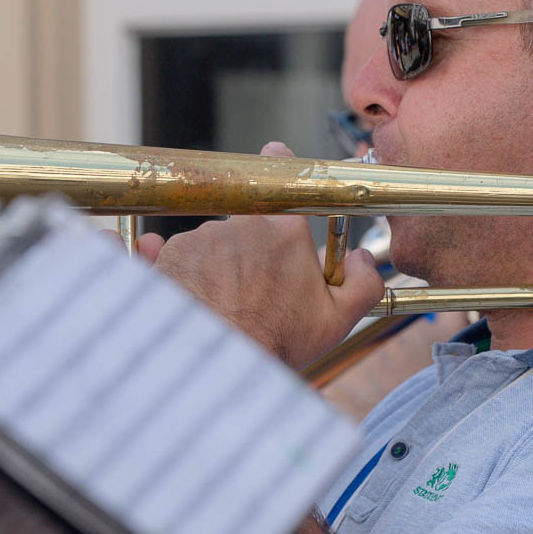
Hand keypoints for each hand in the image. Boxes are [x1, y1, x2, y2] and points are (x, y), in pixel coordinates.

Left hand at [136, 143, 384, 368]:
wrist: (216, 373)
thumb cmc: (277, 345)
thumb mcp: (336, 321)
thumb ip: (362, 283)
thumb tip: (365, 259)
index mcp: (283, 232)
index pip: (285, 177)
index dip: (280, 167)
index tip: (275, 159)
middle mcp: (238, 227)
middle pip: (247, 224)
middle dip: (251, 251)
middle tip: (257, 290)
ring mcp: (198, 240)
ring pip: (212, 245)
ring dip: (217, 268)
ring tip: (225, 307)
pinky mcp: (168, 258)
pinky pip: (173, 255)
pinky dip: (179, 270)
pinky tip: (189, 294)